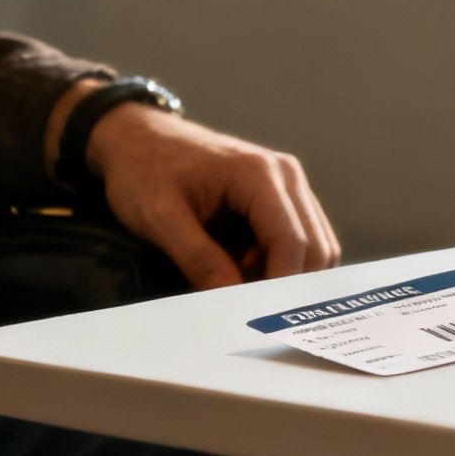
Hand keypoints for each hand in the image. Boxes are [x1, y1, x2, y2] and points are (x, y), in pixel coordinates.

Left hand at [86, 105, 340, 288]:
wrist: (138, 137)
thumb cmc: (144, 169)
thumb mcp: (159, 218)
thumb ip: (198, 259)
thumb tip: (233, 301)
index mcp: (259, 173)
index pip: (293, 242)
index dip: (280, 286)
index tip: (255, 318)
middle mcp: (286, 175)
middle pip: (316, 248)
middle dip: (287, 284)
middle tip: (246, 308)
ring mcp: (288, 185)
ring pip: (315, 247)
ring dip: (285, 274)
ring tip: (239, 282)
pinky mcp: (282, 197)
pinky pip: (300, 240)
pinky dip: (279, 264)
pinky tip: (243, 267)